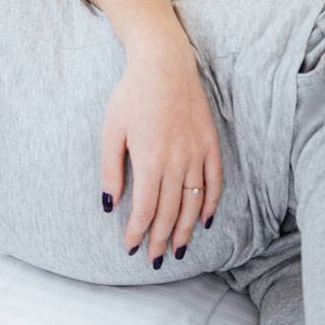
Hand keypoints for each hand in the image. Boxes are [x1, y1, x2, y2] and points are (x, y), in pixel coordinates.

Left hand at [99, 45, 222, 264]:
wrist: (164, 64)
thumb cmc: (131, 96)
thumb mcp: (111, 131)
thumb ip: (111, 171)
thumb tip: (109, 204)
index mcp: (151, 161)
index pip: (147, 209)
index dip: (138, 232)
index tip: (130, 247)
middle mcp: (178, 162)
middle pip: (171, 212)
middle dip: (162, 239)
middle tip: (154, 260)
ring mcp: (198, 154)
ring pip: (194, 203)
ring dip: (187, 230)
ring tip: (179, 250)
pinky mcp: (211, 144)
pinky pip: (214, 182)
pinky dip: (211, 204)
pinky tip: (205, 220)